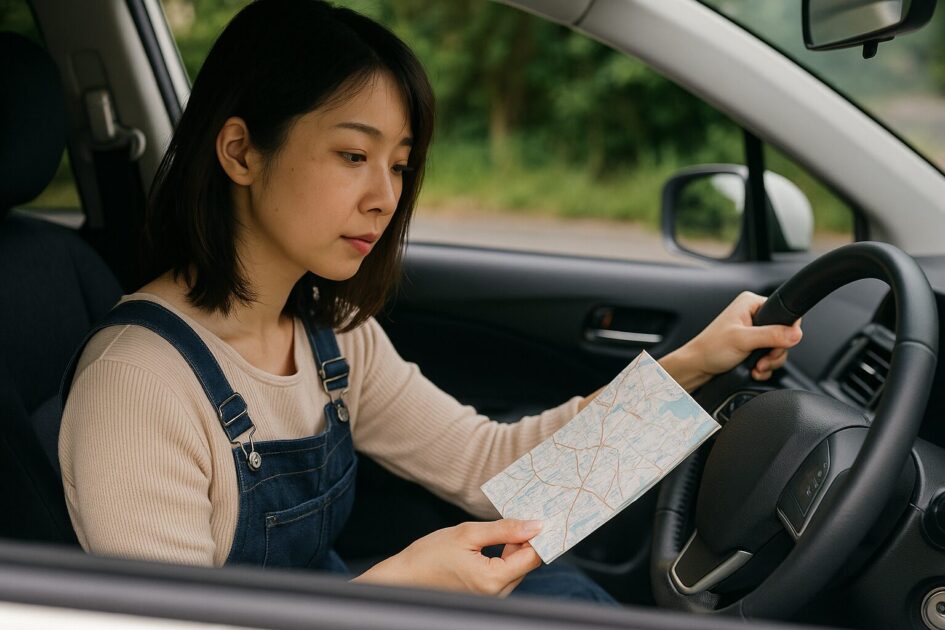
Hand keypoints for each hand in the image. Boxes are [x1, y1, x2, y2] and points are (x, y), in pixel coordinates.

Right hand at [353, 519, 542, 596]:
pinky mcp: (484, 594)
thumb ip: (504, 529)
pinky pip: (505, 574)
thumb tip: (535, 525)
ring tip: (506, 526)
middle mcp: (495, 594)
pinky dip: (505, 556)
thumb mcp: (468, 533)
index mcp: (493, 580)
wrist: (404, 577)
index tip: (540, 514)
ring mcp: (490, 597)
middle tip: (524, 513)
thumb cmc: (429, 555)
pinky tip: (497, 540)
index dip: (539, 536)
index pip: (532, 557)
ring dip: (515, 547)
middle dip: (526, 540)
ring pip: (516, 569)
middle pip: (526, 564)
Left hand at [662, 291, 801, 390]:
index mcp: (751, 303)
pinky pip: (770, 357)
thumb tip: (795, 333)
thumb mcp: (743, 340)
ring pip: (779, 348)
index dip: (787, 331)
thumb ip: (771, 335)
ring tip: (756, 367)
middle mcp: (754, 315)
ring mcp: (754, 332)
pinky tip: (754, 370)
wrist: (697, 367)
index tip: (778, 345)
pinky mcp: (753, 346)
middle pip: (784, 334)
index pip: (785, 312)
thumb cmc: (710, 349)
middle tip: (762, 361)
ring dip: (770, 362)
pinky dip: (765, 367)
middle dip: (775, 352)